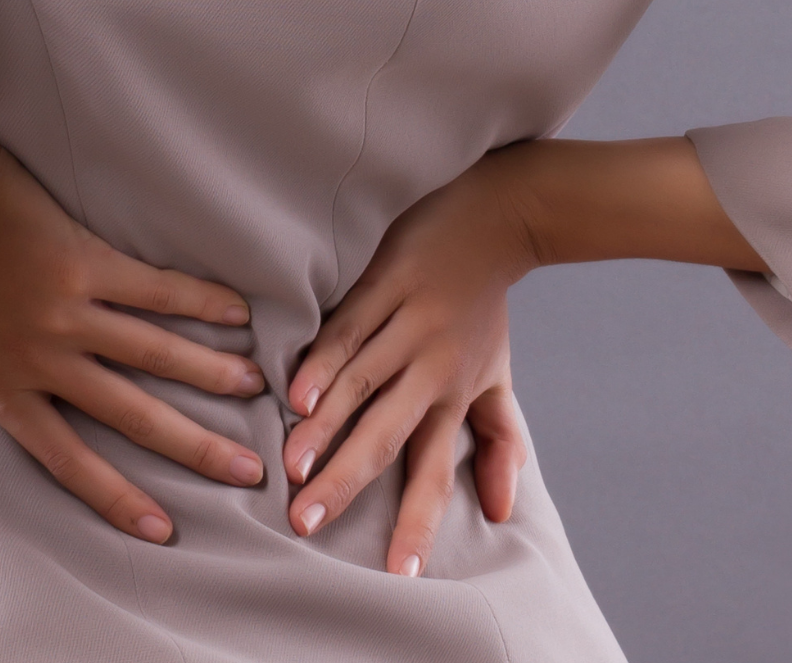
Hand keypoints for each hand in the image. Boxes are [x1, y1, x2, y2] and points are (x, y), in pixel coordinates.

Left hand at [0, 114, 267, 544]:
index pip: (68, 460)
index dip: (118, 497)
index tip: (164, 528)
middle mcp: (41, 361)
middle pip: (132, 416)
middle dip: (195, 447)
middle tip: (246, 470)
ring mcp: (67, 313)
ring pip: (155, 356)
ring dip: (211, 374)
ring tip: (256, 389)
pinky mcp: (85, 261)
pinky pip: (155, 290)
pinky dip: (200, 302)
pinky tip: (238, 313)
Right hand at [280, 147, 542, 576]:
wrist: (496, 220)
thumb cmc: (483, 310)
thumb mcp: (498, 377)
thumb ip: (499, 442)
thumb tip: (499, 510)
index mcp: (454, 396)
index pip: (433, 469)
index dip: (417, 520)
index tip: (397, 571)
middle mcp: (431, 368)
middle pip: (387, 435)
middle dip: (348, 481)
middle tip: (306, 521)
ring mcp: (408, 325)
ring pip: (362, 384)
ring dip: (325, 425)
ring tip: (291, 465)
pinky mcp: (386, 284)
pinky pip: (350, 327)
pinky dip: (324, 359)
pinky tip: (296, 389)